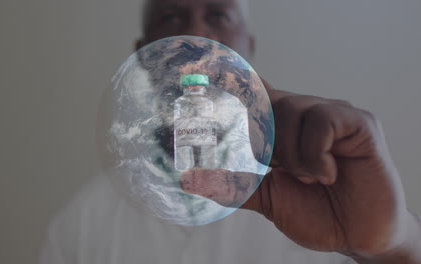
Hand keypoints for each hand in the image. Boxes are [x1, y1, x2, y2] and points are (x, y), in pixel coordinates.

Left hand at [180, 79, 420, 261]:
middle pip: (266, 103)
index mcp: (281, 126)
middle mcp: (304, 113)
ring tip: (310, 178)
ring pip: (291, 110)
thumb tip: (189, 179)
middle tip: (283, 172)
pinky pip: (321, 121)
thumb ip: (232, 184)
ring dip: (293, 154)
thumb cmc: (314, 212)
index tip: (203, 69)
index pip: (254, 91)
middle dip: (267, 144)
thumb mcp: (266, 197)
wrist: (356, 236)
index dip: (231, 79)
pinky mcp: (359, 123)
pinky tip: (328, 174)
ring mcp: (332, 114)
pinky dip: (316, 154)